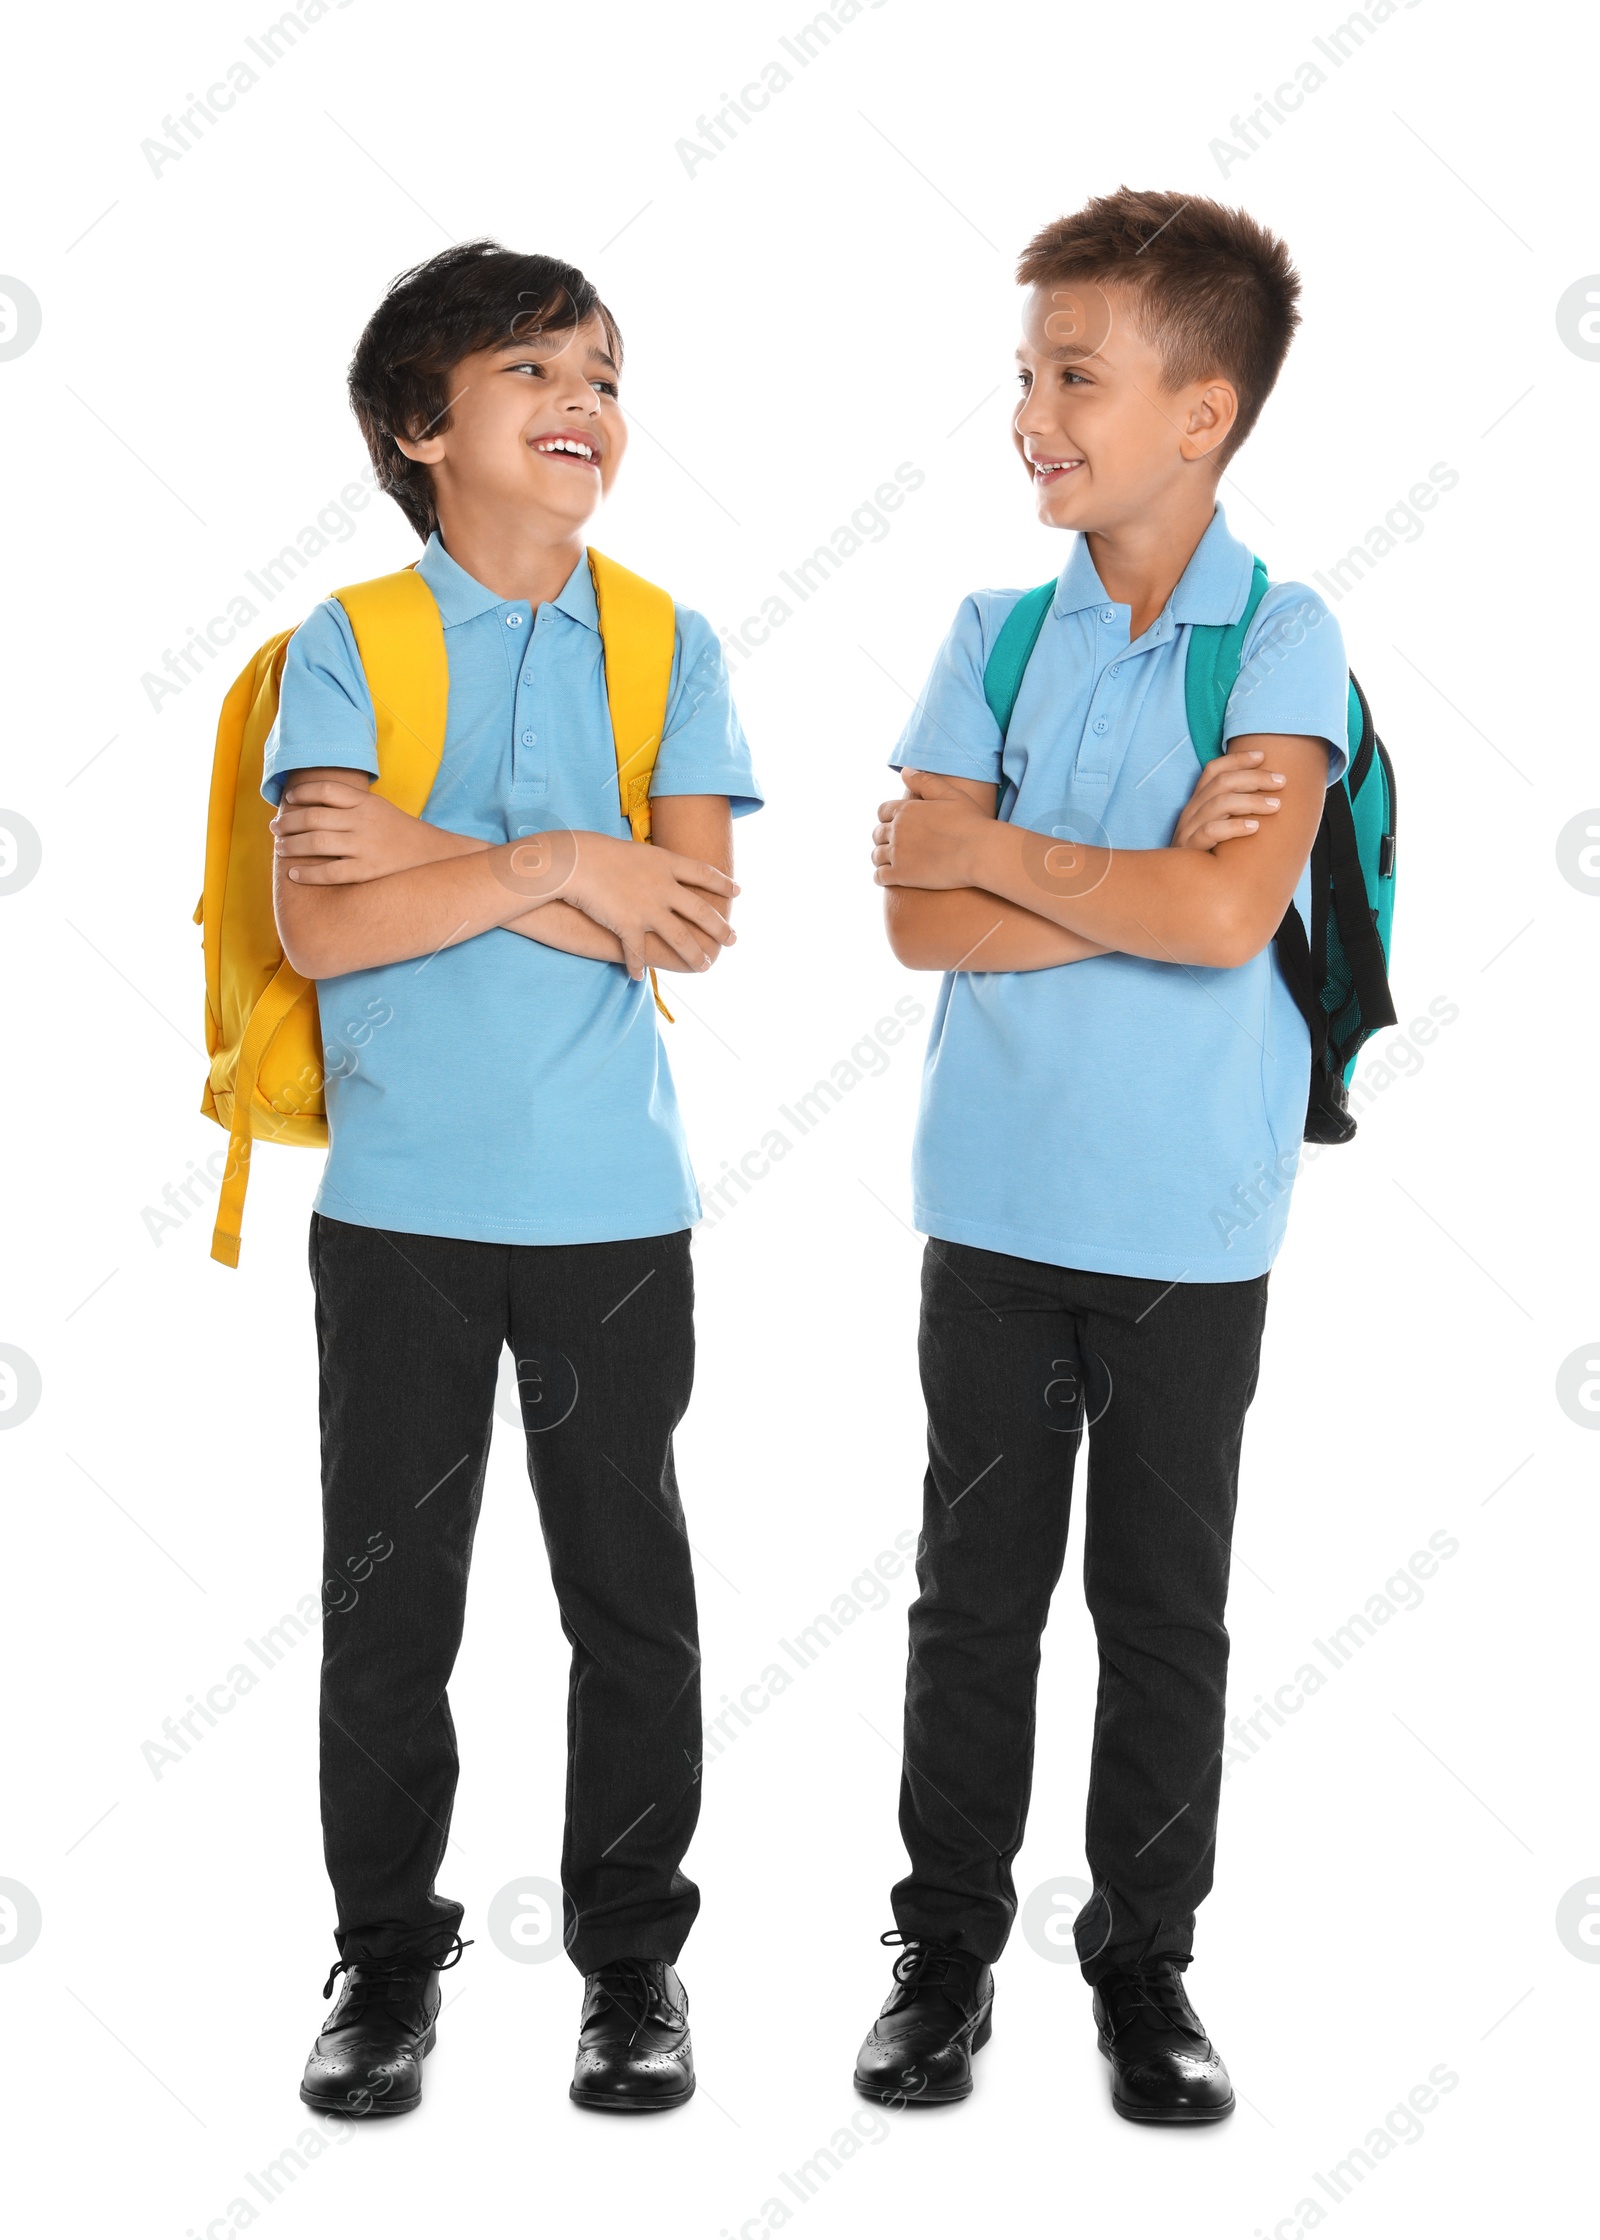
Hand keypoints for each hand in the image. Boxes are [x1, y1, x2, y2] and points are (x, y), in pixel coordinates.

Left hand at [273, 780, 466, 882]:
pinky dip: (308, 874)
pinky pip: (330, 872)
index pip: (325, 790)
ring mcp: (366, 847)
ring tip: (280, 848)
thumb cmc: (402, 834)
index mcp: (367, 803)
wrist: (436, 857)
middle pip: (313, 817)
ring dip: (291, 846)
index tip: (289, 800)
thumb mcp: (380, 809)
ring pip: (316, 843)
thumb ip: (352, 804)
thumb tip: (314, 804)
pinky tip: (294, 875)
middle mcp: (364, 822)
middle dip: (287, 823)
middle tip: (275, 828)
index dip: (302, 794)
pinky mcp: (368, 871)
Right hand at [562, 831, 738, 978]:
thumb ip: (654, 865)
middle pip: (700, 910)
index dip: (722, 883)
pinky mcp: (628, 925)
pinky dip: (637, 967)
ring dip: (694, 956)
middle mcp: (663, 887)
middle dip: (720, 928)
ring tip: (705, 966)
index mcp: (666, 863)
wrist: (575, 861)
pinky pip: (638, 953)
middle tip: (734, 939)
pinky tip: (640, 977)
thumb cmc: (599, 853)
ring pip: (681, 939)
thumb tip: (664, 872)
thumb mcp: (636, 852)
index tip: (737, 891)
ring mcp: (648, 908)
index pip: (703, 873)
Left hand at [872, 772, 986, 889]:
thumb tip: (904, 771)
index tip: (895, 824)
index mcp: (906, 809)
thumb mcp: (950, 794)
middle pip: (877, 834)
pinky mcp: (901, 875)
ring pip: (876, 856)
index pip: (882, 811)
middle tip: (893, 845)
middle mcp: (897, 830)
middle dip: (883, 838)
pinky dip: (880, 877)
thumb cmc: (970, 822)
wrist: (980, 852)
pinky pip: (879, 877)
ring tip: (890, 862)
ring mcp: (897, 853)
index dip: (887, 818)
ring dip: (881, 858)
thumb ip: (925, 781)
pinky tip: (888, 878)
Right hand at [1171, 747, 1285, 851]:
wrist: (1178, 888)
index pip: (1214, 769)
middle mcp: (1191, 811)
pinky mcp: (1189, 849)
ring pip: (1219, 803)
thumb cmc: (1207, 856)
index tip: (1263, 755)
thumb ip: (1234, 811)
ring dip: (1252, 801)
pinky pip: (1211, 831)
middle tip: (1282, 782)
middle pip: (1222, 782)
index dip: (1238, 759)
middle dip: (1255, 778)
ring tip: (1276, 806)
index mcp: (1197, 802)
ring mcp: (1188, 829)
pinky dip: (1234, 826)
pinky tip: (1255, 828)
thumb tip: (1271, 797)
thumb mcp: (1216, 828)